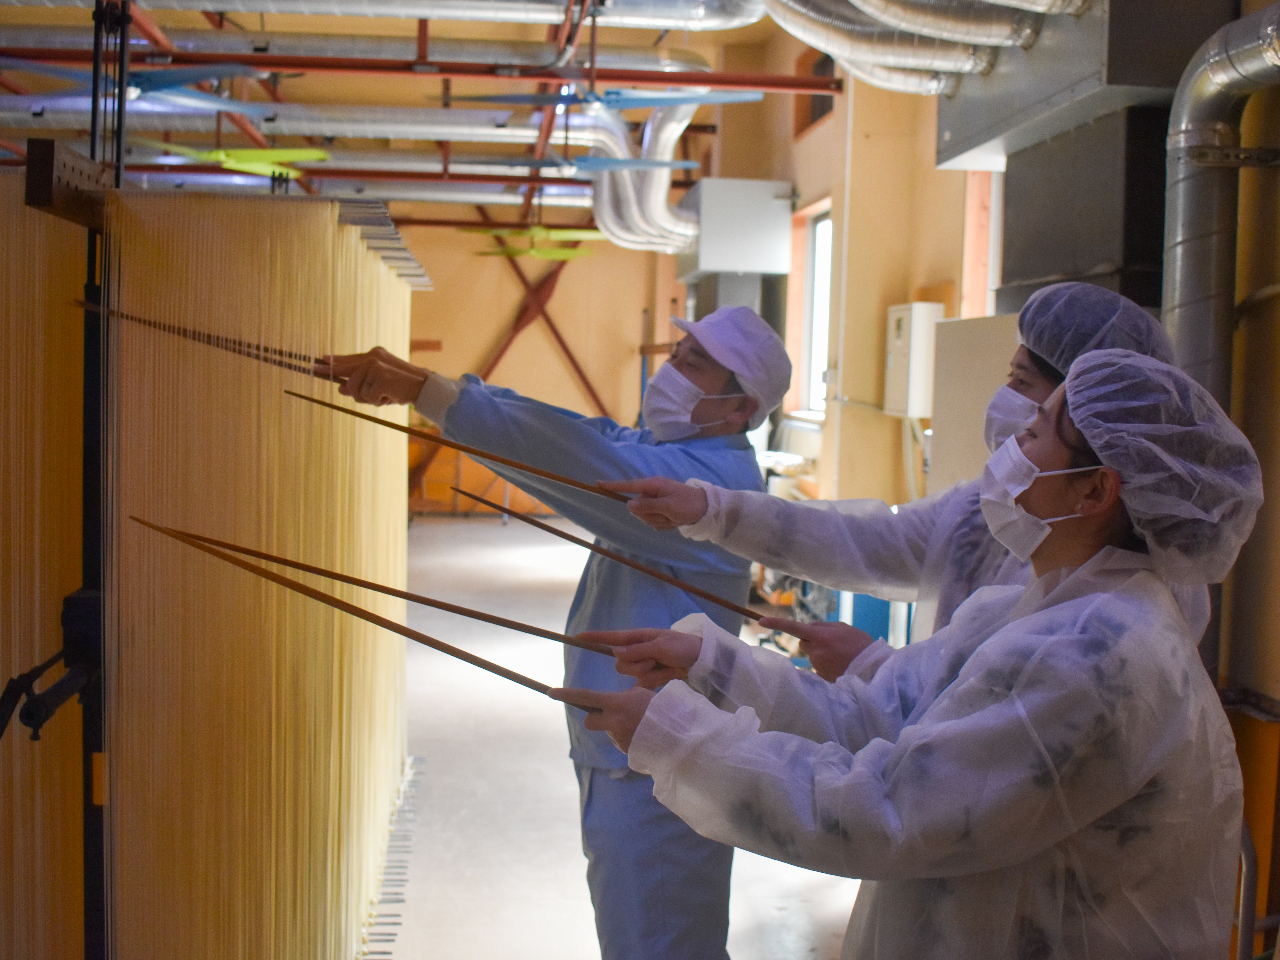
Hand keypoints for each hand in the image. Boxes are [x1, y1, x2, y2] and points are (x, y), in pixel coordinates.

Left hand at [315, 346, 427, 406]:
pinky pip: (369, 397)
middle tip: (373, 394)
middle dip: (354, 390)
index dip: (331, 364)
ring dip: (369, 398)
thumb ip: (359, 384)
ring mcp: (375, 366)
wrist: (422, 387)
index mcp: (372, 355)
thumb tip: (341, 389)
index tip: (316, 364)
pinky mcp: (380, 377)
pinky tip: (390, 396)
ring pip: (357, 390)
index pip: (346, 360)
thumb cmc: (399, 387)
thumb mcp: (377, 384)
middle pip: (348, 377)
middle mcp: (372, 357)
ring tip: (385, 395)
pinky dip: (379, 401)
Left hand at [549, 686, 654, 751]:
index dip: (566, 694)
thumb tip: (613, 702)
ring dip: (615, 728)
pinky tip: (641, 735)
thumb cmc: (661, 708)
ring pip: (607, 731)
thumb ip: (624, 697)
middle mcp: (613, 721)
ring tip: (637, 725)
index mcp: (617, 703)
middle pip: (590, 721)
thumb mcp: (642, 694)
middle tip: (610, 715)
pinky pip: (619, 741)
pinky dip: (627, 738)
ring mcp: (618, 737)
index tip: (551, 692)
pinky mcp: (624, 749)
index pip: (585, 696)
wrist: (676, 734)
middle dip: (595, 718)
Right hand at [578, 627, 703, 688]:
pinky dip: (655, 682)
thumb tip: (614, 653)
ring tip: (667, 668)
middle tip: (656, 661)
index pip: (613, 638)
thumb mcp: (662, 646)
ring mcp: (646, 666)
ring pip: (632, 675)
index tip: (577, 637)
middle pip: (621, 663)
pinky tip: (668, 676)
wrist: (705, 663)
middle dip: (637, 664)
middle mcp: (639, 652)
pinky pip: (643, 684)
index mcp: (640, 638)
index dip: (595, 638)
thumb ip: (638, 650)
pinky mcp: (652, 679)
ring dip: (649, 674)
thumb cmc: (685, 647)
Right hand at [598, 477, 708, 529]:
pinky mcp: (660, 511)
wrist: (706, 510)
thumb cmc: (688, 504)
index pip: (629, 486)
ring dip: (659, 521)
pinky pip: (653, 522)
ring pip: (645, 517)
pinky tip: (674, 521)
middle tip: (667, 516)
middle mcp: (652, 493)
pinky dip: (663, 524)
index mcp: (653, 486)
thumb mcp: (669, 506)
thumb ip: (648, 506)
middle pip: (637, 508)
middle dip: (650, 516)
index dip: (613, 486)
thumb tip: (629, 504)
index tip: (598, 484)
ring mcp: (656, 502)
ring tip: (673, 518)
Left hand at [758, 617, 873, 682]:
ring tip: (840, 654)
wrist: (873, 669)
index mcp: (821, 636)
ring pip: (812, 654)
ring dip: (821, 652)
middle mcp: (815, 652)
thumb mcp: (843, 628)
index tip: (760, 621)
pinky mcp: (821, 677)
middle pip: (803, 642)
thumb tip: (808, 629)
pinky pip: (819, 666)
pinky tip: (840, 664)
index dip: (776, 623)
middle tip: (831, 642)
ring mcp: (817, 666)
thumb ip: (823, 626)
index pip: (793, 627)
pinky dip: (826, 664)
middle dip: (811, 640)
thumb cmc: (860, 645)